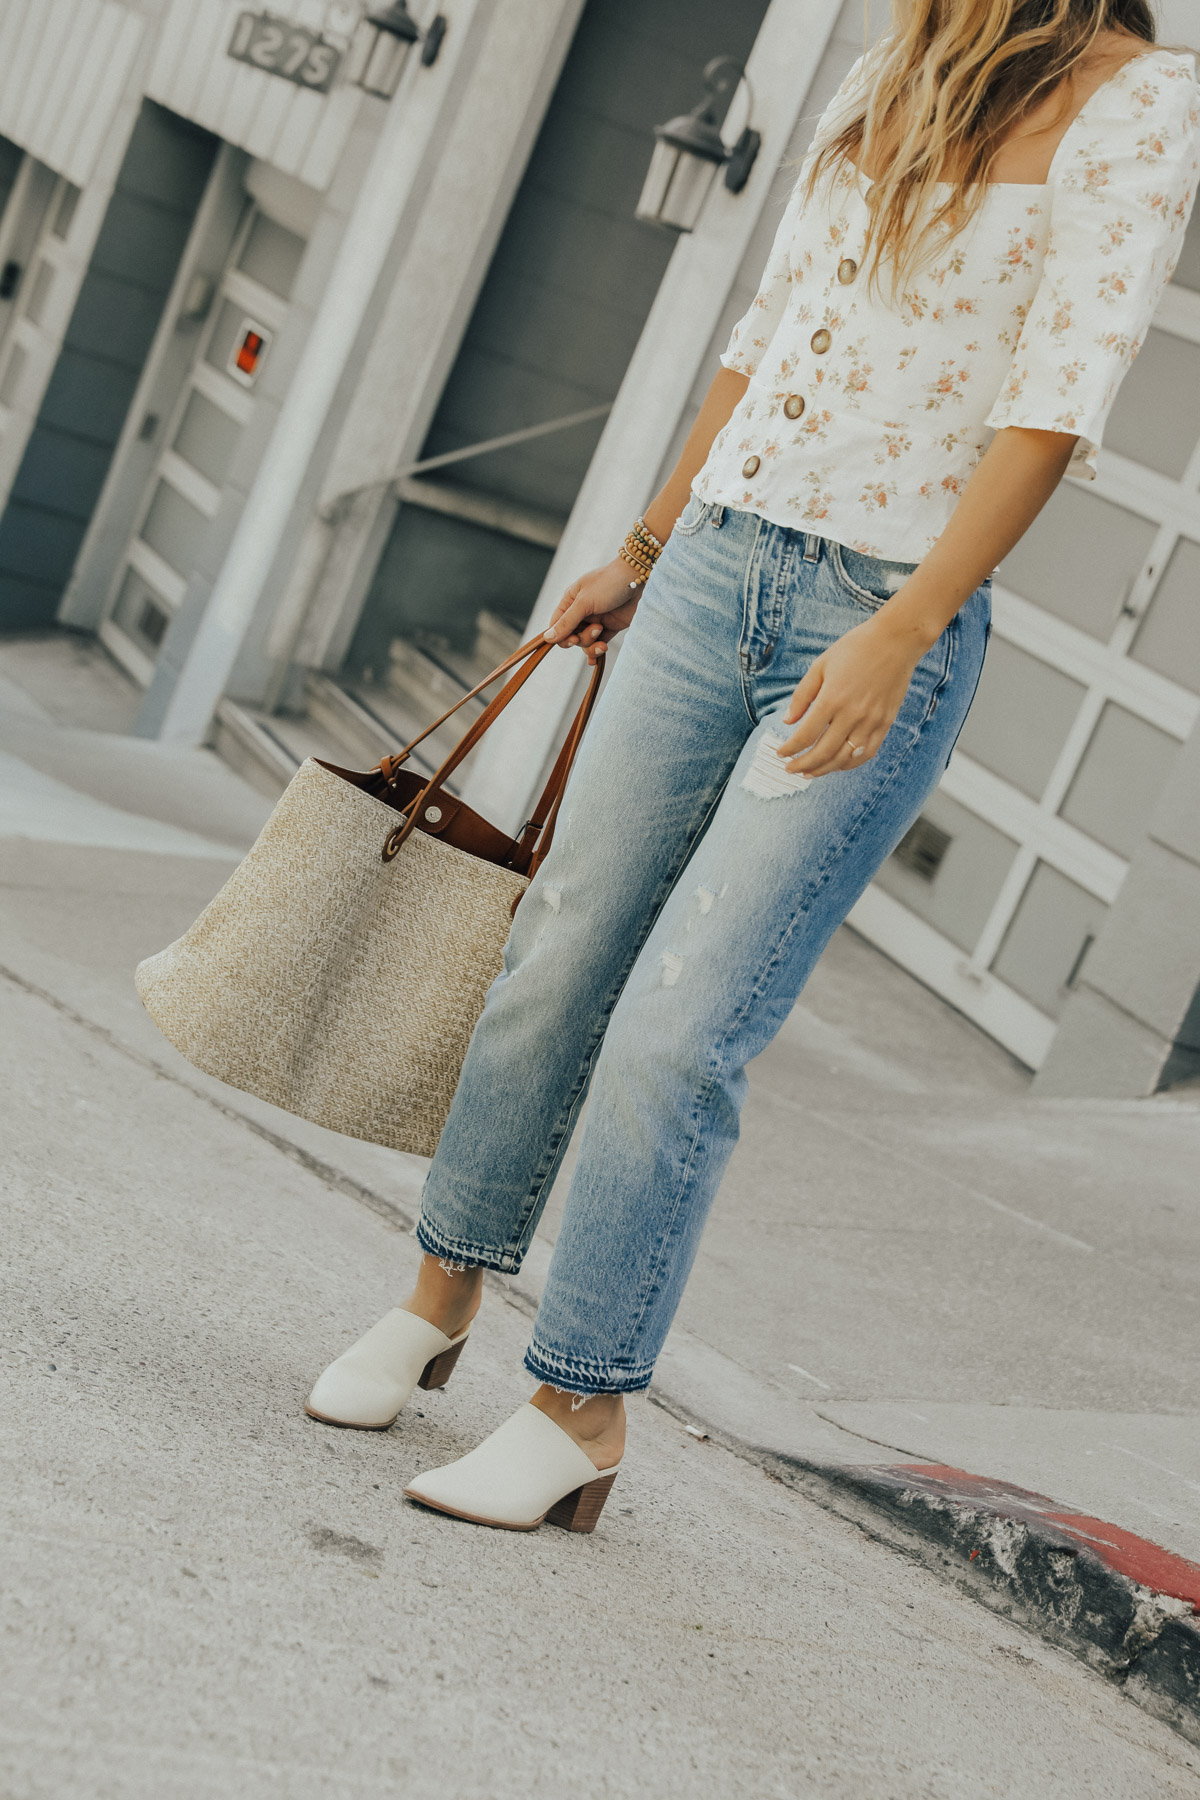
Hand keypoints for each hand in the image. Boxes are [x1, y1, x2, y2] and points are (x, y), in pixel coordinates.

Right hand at [544, 559, 643, 665]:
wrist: (641, 579)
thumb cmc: (610, 583)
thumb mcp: (584, 602)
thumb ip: (567, 622)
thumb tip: (547, 638)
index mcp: (571, 600)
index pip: (556, 624)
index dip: (561, 636)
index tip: (573, 639)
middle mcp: (582, 611)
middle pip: (571, 635)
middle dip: (582, 637)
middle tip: (596, 629)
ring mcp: (596, 619)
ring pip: (585, 641)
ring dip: (592, 643)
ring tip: (602, 632)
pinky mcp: (611, 626)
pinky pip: (599, 643)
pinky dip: (597, 652)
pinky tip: (596, 659)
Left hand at [776, 611, 931, 776]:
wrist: (896, 641)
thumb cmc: (855, 648)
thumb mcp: (820, 665)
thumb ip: (802, 695)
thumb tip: (787, 721)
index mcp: (832, 698)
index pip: (805, 735)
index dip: (790, 749)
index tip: (780, 753)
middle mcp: (852, 714)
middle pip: (823, 752)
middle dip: (803, 765)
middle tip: (790, 769)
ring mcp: (871, 721)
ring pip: (845, 758)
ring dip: (824, 770)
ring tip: (810, 772)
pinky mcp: (885, 723)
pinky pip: (867, 753)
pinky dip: (850, 764)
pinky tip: (837, 765)